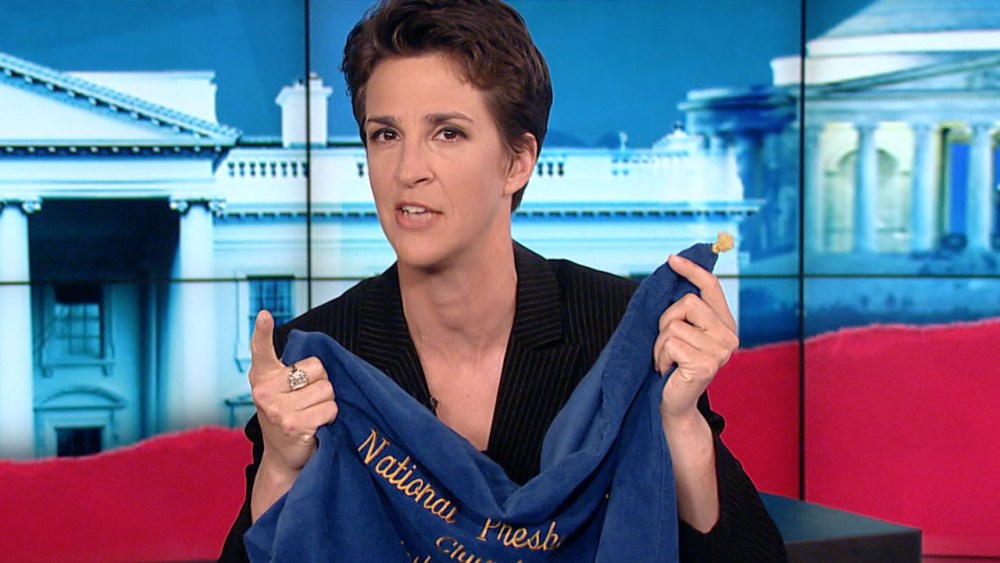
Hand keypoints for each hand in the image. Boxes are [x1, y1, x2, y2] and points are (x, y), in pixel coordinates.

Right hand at [249, 310, 336, 518]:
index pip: (261, 350)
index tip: (265, 315)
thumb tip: (323, 361)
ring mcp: (276, 409)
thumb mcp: (284, 391)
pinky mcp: (291, 424)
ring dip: (326, 403)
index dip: (262, 332)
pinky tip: (315, 426)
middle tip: (306, 403)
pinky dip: (329, 417)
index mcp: (263, 377)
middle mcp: (264, 391)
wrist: (284, 457)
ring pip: (327, 390)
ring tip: (310, 415)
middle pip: (318, 370)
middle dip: (321, 385)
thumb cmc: (290, 417)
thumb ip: (295, 372)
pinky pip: (329, 408)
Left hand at [653, 254, 738, 419]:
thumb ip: (684, 310)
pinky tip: (667, 370)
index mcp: (725, 325)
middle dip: (666, 320)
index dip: (692, 270)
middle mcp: (728, 336)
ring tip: (668, 360)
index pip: (711, 287)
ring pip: (674, 324)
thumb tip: (672, 271)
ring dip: (660, 344)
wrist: (673, 403)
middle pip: (687, 302)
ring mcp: (720, 351)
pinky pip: (670, 343)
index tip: (672, 259)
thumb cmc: (673, 366)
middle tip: (667, 343)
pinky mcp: (706, 364)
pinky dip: (660, 356)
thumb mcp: (681, 332)